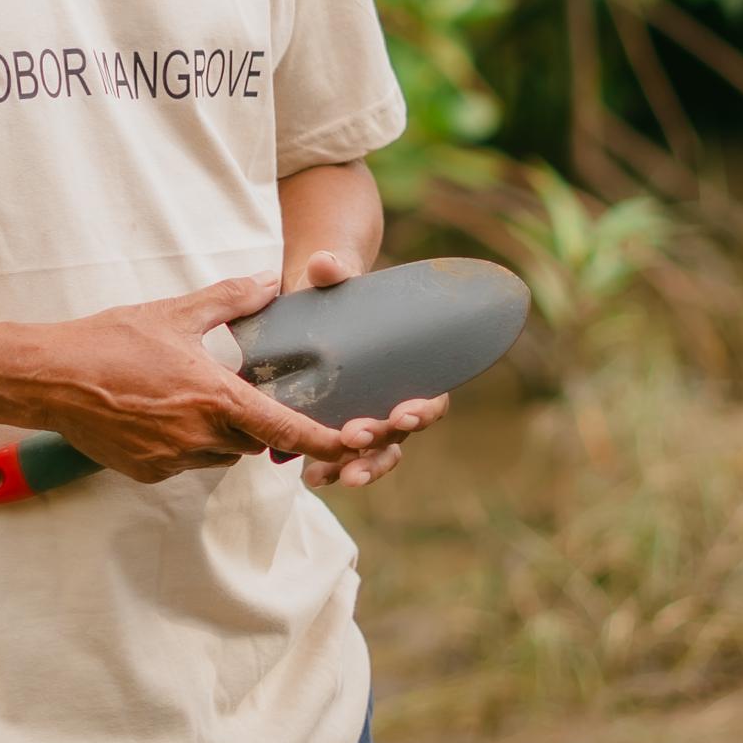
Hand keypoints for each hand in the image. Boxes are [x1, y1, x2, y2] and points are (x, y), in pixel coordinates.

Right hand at [26, 273, 368, 483]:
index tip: (352, 444)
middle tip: (237, 393)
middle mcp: (197, 435)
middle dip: (253, 424)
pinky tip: (158, 414)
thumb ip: (229, 299)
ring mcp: (171, 459)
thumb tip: (268, 280)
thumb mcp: (173, 313)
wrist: (48, 378)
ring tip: (187, 398)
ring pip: (219, 455)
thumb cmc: (109, 341)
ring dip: (219, 434)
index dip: (323, 440)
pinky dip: (185, 444)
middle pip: (253, 443)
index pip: (282, 428)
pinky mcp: (148, 473)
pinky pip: (185, 463)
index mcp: (212, 395)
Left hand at [267, 238, 444, 489]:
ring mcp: (366, 415)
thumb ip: (332, 269)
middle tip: (355, 440)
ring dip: (361, 467)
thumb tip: (324, 264)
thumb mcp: (333, 276)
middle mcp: (392, 398)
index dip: (423, 411)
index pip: (431, 398)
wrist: (313, 300)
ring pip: (375, 453)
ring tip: (338, 478)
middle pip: (401, 435)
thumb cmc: (334, 288)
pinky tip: (312, 478)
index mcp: (407, 366)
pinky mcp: (337, 425)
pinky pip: (341, 456)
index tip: (403, 414)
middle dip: (381, 444)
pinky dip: (330, 469)